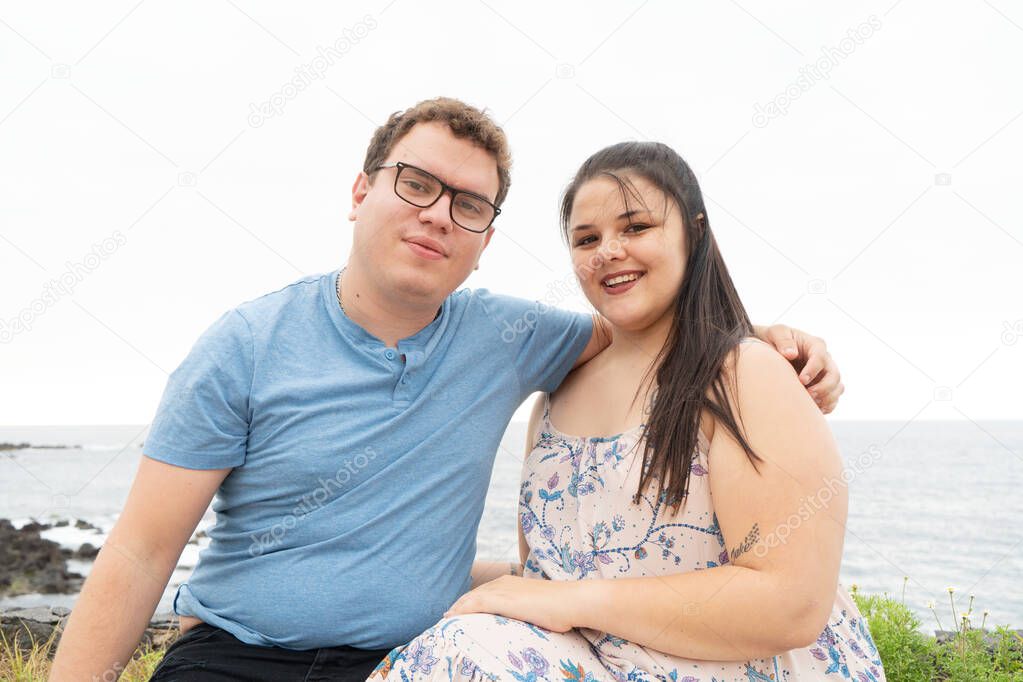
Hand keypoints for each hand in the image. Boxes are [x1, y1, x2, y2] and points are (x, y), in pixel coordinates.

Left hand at [443, 575, 575, 632]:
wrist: (571, 601)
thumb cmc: (560, 606)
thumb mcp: (539, 606)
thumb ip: (528, 610)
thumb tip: (527, 619)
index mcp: (511, 582)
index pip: (483, 591)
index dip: (470, 601)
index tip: (459, 610)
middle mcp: (503, 583)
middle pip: (473, 594)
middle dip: (460, 604)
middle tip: (447, 616)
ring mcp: (502, 590)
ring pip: (471, 599)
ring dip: (457, 608)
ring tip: (445, 619)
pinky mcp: (502, 600)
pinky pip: (474, 605)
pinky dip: (461, 610)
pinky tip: (452, 617)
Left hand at [755, 324, 843, 413]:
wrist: (770, 350)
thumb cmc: (774, 339)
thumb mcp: (776, 333)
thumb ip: (783, 340)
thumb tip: (791, 353)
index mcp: (815, 345)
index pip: (820, 357)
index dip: (813, 370)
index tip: (801, 380)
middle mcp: (825, 360)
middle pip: (834, 375)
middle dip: (824, 387)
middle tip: (809, 395)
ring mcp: (826, 374)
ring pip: (837, 388)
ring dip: (828, 398)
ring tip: (812, 405)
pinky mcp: (823, 386)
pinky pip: (832, 399)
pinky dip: (827, 406)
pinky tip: (814, 410)